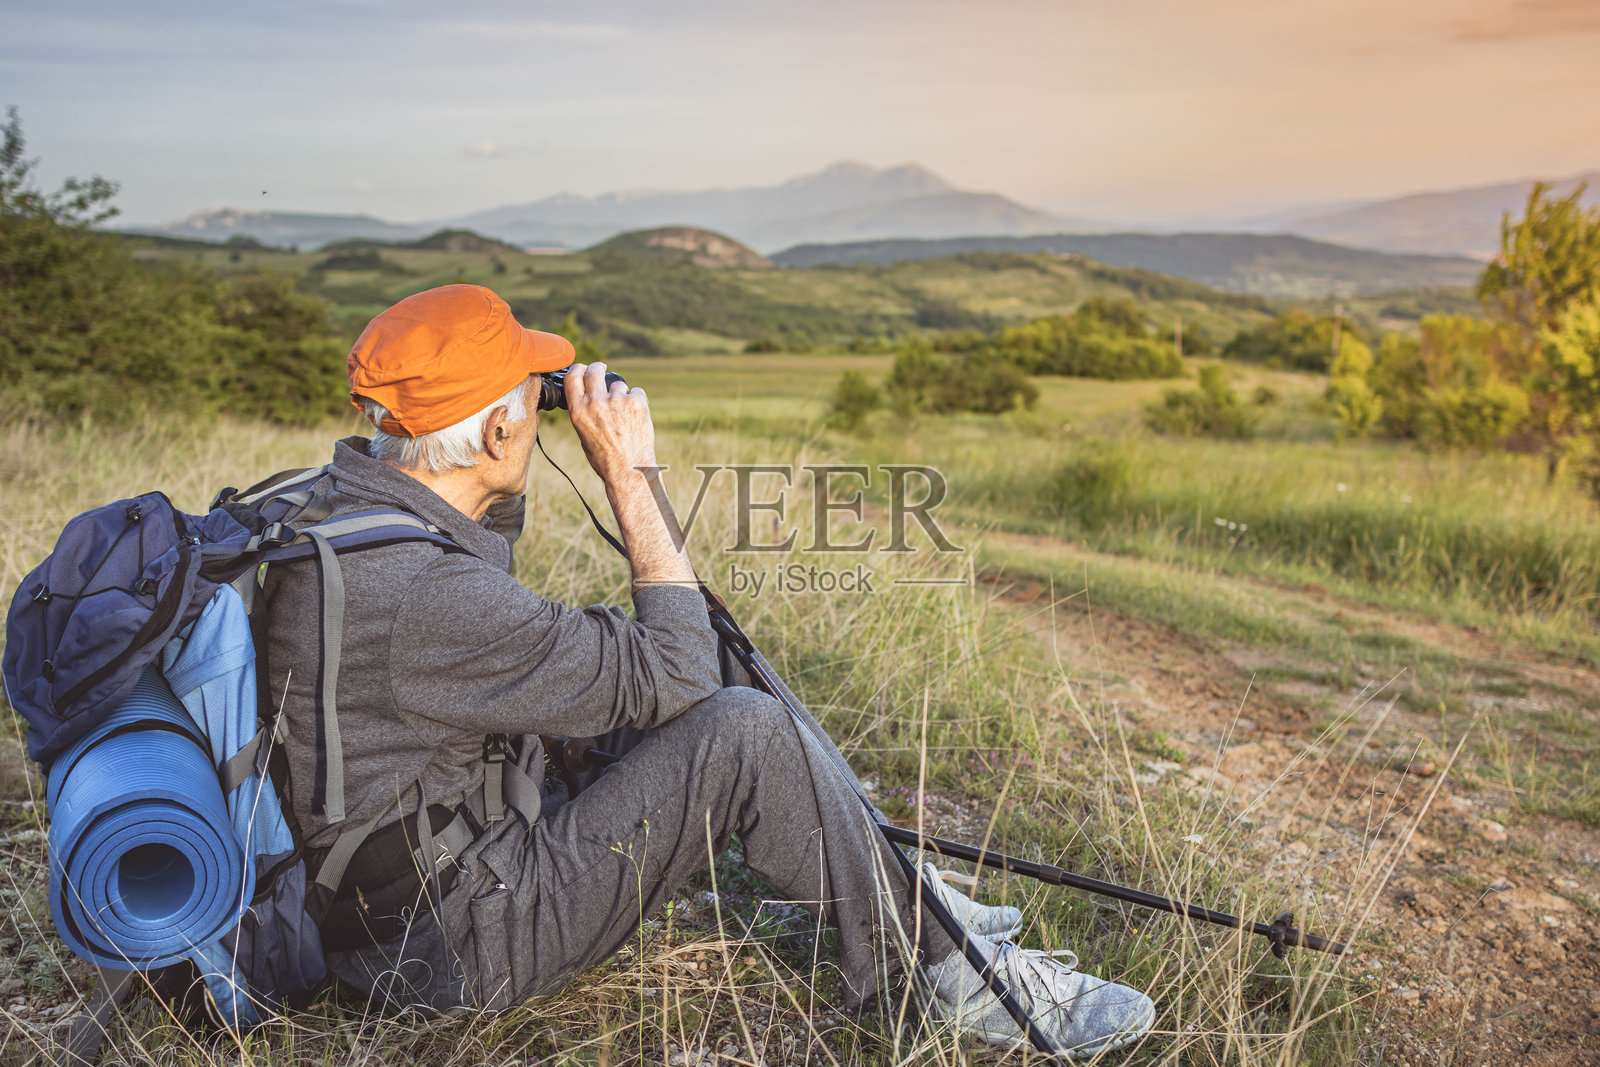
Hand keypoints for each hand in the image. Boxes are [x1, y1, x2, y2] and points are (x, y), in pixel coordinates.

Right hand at [563, 362, 655, 486]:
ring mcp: (617, 400)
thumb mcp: (583, 435)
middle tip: (601, 369)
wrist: (629, 469)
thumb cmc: (605, 458)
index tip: (583, 368)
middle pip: (594, 371)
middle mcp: (595, 402)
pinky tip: (635, 418)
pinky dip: (636, 401)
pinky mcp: (636, 402)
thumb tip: (588, 398)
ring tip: (623, 415)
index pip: (573, 376)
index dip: (578, 369)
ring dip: (620, 394)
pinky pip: (636, 392)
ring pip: (618, 385)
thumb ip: (584, 413)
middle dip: (597, 368)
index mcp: (578, 410)